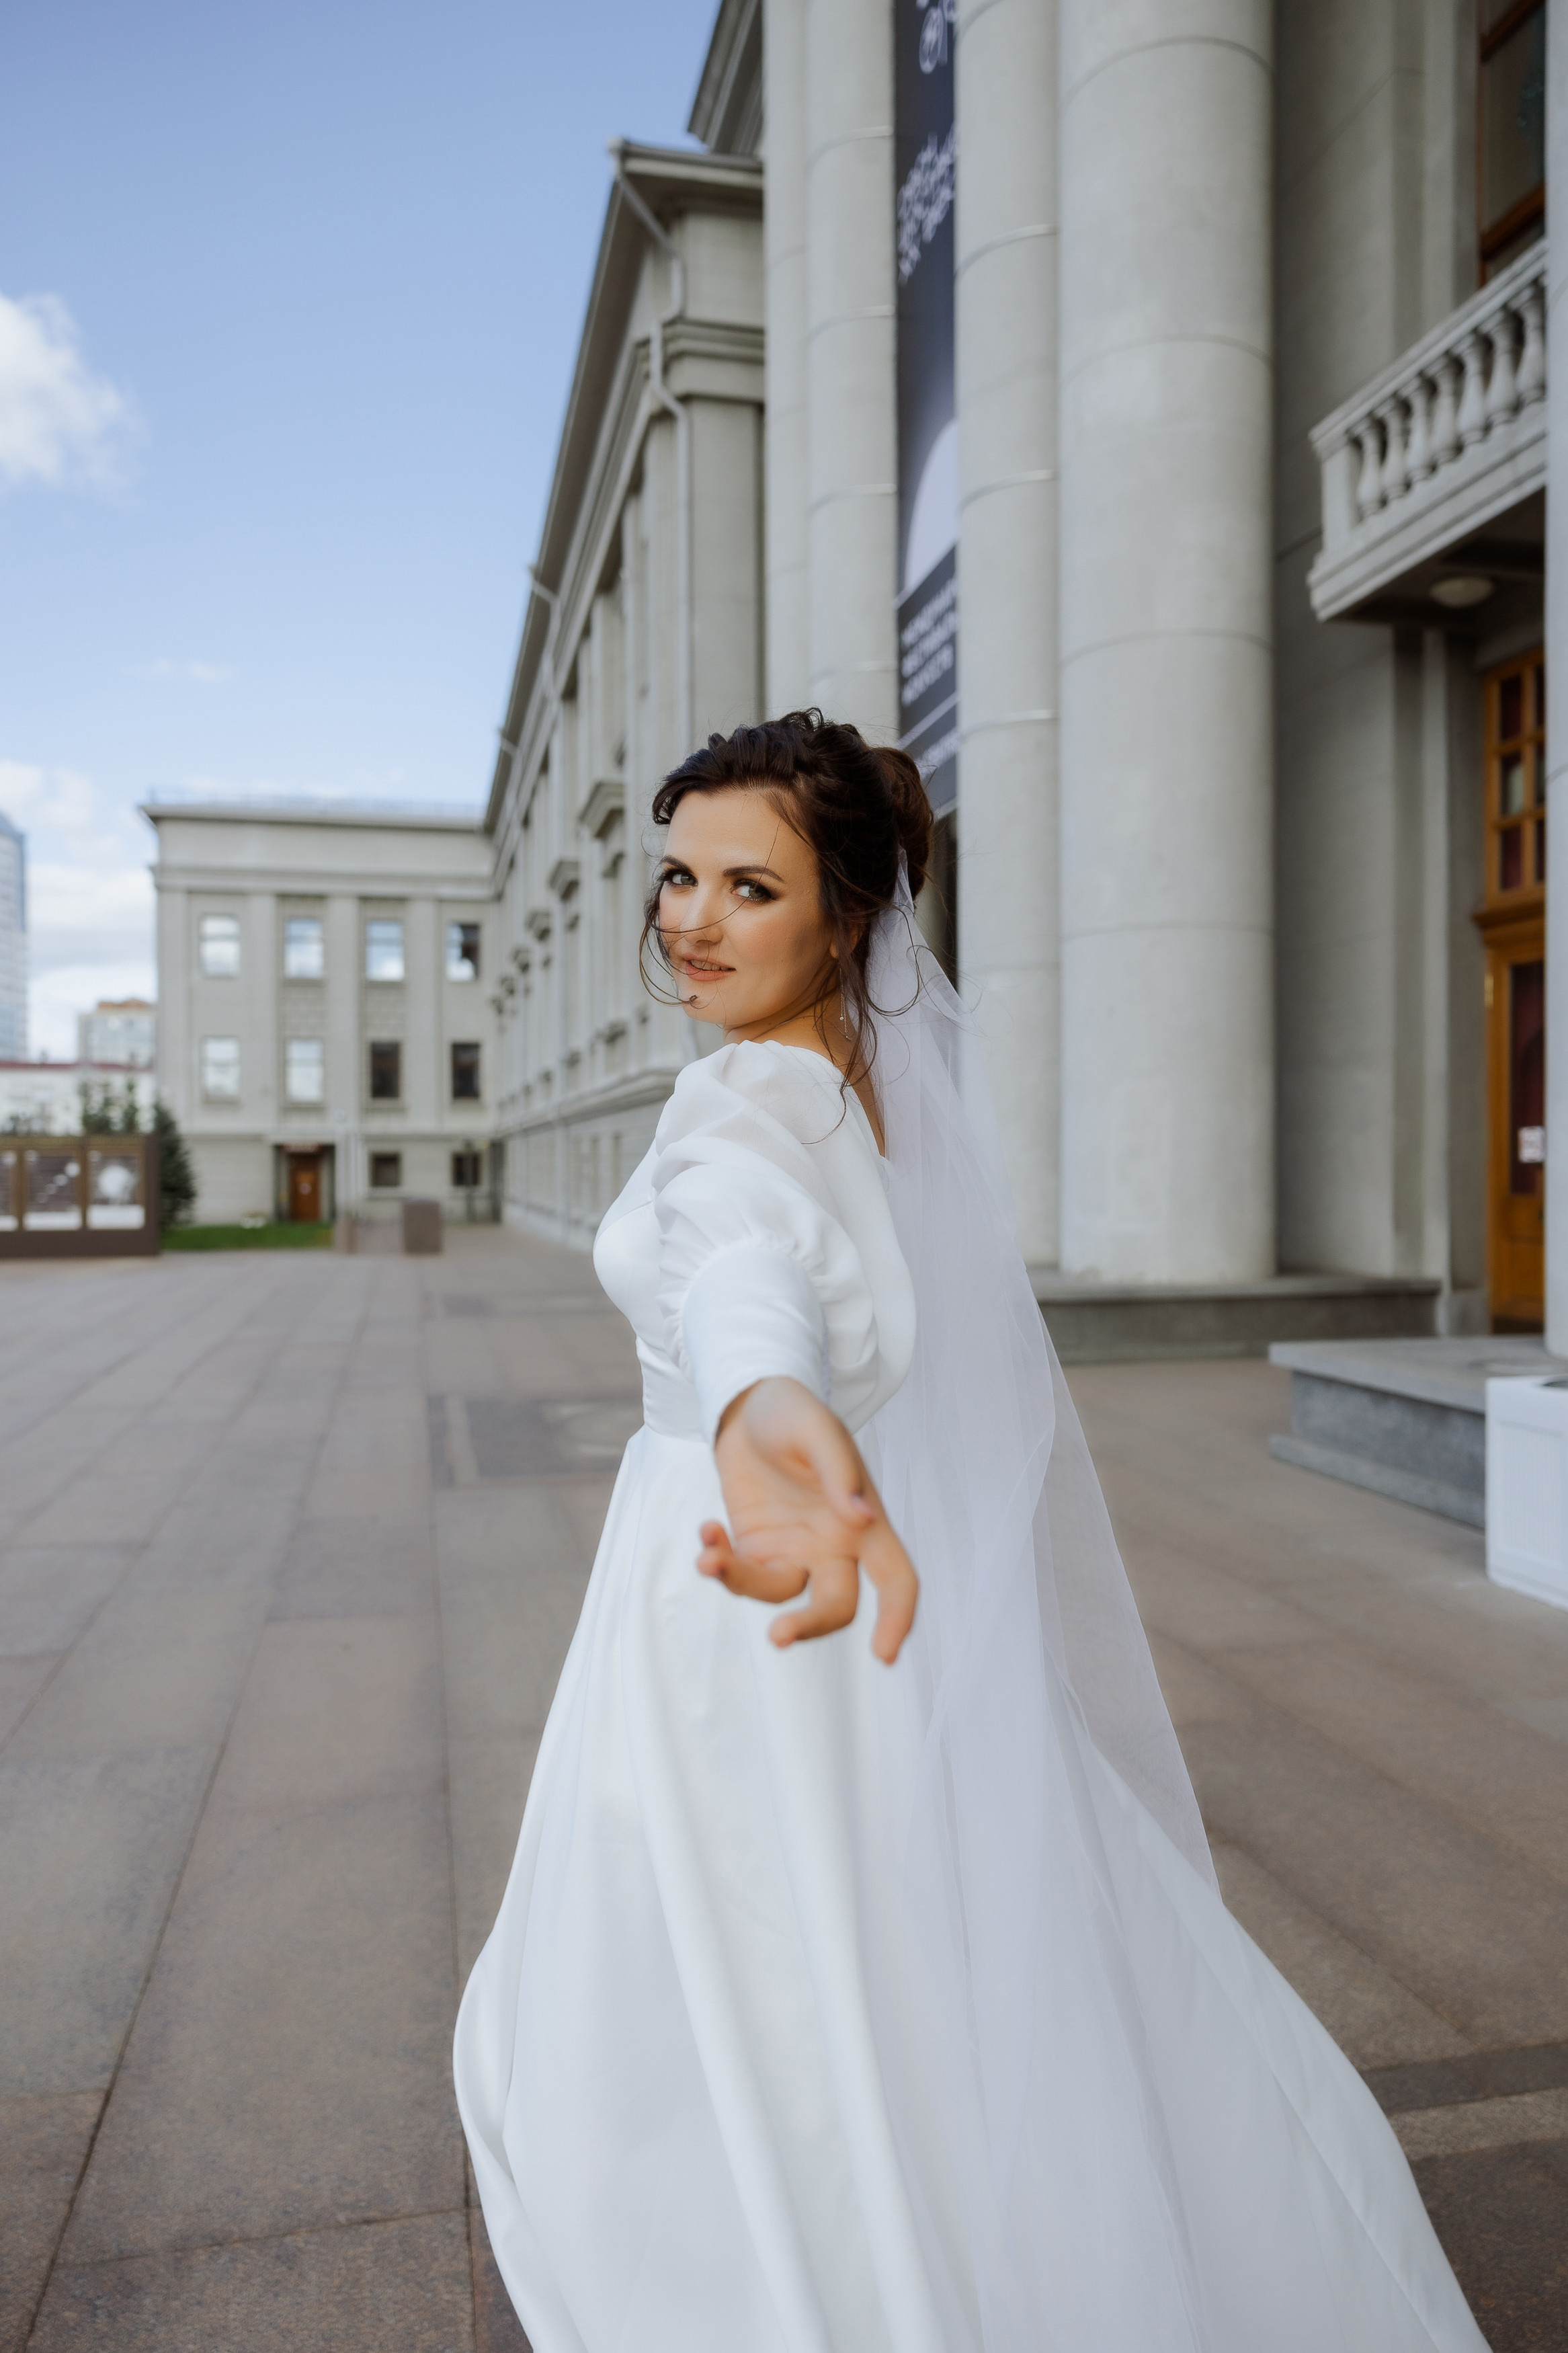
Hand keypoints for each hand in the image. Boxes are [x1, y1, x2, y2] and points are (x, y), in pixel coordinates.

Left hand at [699, 1376, 917, 1663]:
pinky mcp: (753, 1548)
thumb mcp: (816, 1429)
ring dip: (742, 1584)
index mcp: (865, 1523)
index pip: (896, 1578)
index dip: (897, 1618)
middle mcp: (834, 1547)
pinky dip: (718, 1562)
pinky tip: (706, 1531)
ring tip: (708, 1559)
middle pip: (836, 1605)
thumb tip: (862, 1517)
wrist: (748, 1405)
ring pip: (778, 1595)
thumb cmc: (793, 1413)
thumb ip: (839, 1470)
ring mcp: (792, 1551)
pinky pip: (739, 1573)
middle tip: (777, 1636)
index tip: (883, 1655)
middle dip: (809, 1625)